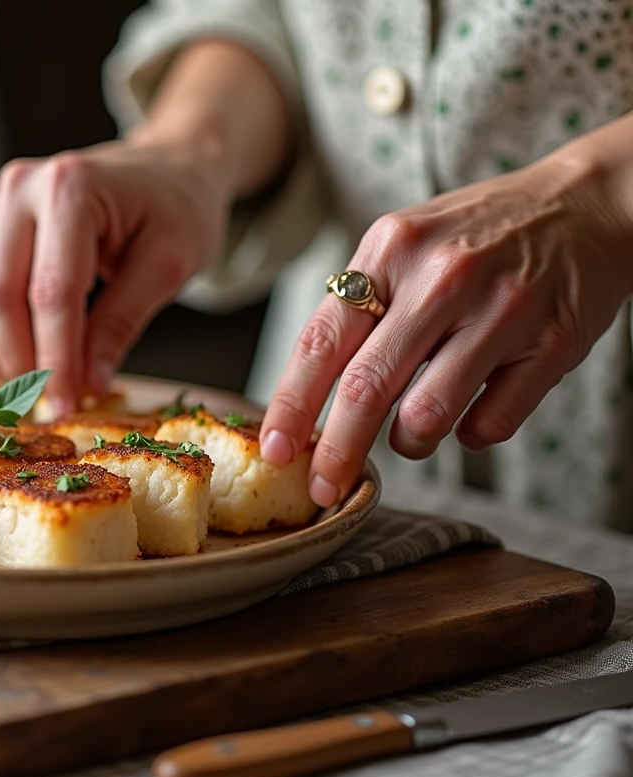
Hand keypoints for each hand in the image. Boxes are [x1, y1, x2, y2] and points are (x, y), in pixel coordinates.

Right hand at [0, 138, 229, 413]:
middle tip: (52, 401)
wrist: (166, 166)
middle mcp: (21, 189)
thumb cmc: (176, 207)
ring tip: (34, 383)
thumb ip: (123, 322)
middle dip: (21, 361)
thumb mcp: (169, 264)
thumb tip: (89, 384)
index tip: (68, 404)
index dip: (56, 358)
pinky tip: (14, 358)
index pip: (52, 292)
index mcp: (72, 188)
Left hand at [261, 151, 632, 506]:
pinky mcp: (553, 344)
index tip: (275, 451)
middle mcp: (442, 276)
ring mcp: (502, 309)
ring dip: (408, 444)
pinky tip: (470, 415)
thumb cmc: (475, 237)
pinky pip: (490, 424)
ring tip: (410, 436)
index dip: (291, 405)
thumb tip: (304, 400)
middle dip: (337, 451)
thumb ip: (356, 309)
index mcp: (390, 249)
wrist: (585, 204)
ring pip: (427, 415)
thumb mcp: (404, 246)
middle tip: (325, 488)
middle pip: (366, 387)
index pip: (321, 341)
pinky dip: (469, 435)